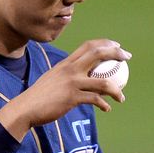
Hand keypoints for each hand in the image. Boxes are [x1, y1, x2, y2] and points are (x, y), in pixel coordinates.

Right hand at [0, 39, 131, 141]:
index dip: (105, 43)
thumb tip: (80, 79)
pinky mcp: (72, 98)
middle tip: (127, 57)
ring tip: (121, 97)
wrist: (26, 108)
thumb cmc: (40, 96)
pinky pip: (95, 100)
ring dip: (116, 89)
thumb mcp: (53, 80)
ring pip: (103, 82)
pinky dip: (103, 104)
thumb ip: (67, 76)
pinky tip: (106, 109)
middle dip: (116, 53)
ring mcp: (72, 83)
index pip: (88, 46)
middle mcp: (70, 69)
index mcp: (66, 63)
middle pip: (98, 54)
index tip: (117, 45)